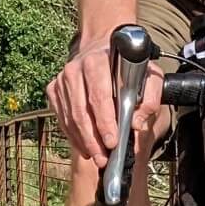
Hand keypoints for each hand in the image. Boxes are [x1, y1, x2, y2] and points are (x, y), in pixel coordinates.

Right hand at [46, 37, 163, 167]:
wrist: (103, 46)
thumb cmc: (128, 65)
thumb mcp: (149, 75)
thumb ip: (150, 98)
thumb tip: (135, 124)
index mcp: (98, 61)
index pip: (99, 96)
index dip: (105, 122)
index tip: (113, 142)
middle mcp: (75, 68)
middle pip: (81, 111)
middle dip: (93, 140)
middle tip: (104, 159)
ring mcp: (61, 79)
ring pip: (70, 118)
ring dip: (84, 142)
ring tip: (97, 157)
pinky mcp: (54, 89)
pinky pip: (62, 118)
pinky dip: (73, 136)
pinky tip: (86, 147)